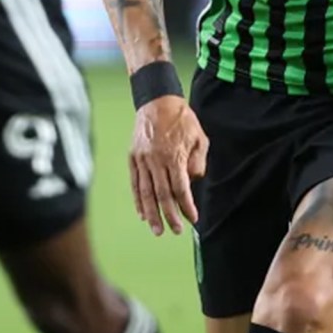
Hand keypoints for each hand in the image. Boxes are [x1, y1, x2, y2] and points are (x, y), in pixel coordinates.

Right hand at [130, 95, 206, 236]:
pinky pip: (135, 183)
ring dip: (152, 214)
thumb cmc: (182, 119)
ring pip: (146, 193)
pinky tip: (142, 214)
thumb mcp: (200, 138)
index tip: (192, 218)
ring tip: (157, 230)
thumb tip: (192, 183)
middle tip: (176, 231)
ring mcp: (142, 159)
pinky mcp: (133, 158)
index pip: (180, 188)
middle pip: (162, 195)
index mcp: (174, 155)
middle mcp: (156, 160)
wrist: (157, 101)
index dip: (186, 206)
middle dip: (170, 215)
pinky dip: (138, 200)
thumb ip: (198, 162)